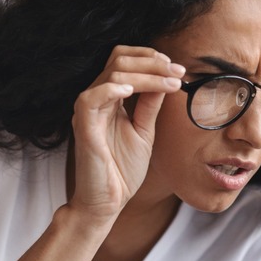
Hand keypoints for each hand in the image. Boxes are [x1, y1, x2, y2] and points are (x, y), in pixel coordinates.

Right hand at [68, 45, 184, 223]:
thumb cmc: (122, 170)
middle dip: (152, 61)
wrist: (107, 202)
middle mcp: (96, 99)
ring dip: (146, 74)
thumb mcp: (144, 130)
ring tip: (170, 82)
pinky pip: (92, 97)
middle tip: (178, 71)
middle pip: (118, 60)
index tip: (176, 68)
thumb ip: (150, 105)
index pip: (122, 60)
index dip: (149, 57)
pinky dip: (114, 88)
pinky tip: (135, 90)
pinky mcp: (83, 126)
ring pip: (111, 74)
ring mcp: (87, 111)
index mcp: (109, 98)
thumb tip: (166, 79)